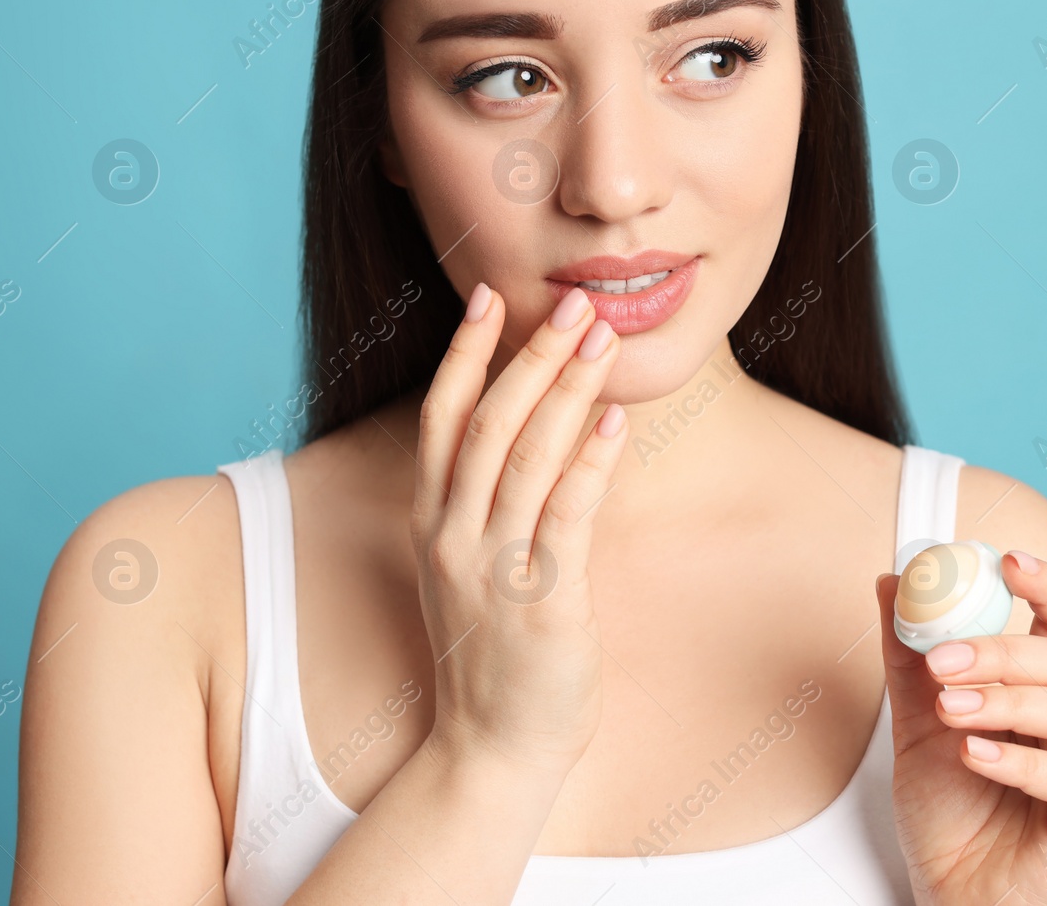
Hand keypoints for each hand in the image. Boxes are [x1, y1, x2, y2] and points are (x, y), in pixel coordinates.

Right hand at [410, 282, 626, 777]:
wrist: (493, 747)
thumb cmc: (493, 654)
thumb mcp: (469, 568)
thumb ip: (487, 504)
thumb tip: (533, 434)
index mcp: (432, 523)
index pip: (441, 418)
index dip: (463, 354)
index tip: (487, 298)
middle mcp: (454, 537)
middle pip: (488, 424)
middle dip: (530, 356)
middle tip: (572, 305)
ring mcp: (494, 569)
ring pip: (527, 458)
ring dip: (567, 392)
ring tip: (600, 341)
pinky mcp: (542, 601)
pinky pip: (566, 517)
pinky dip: (590, 464)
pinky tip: (614, 424)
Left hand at [875, 551, 1046, 905]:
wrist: (952, 895)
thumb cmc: (950, 816)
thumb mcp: (919, 724)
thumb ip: (909, 657)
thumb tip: (895, 582)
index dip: (1044, 584)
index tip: (1005, 559)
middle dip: (1000, 651)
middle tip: (941, 659)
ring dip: (1003, 701)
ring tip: (949, 707)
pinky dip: (1020, 761)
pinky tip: (974, 753)